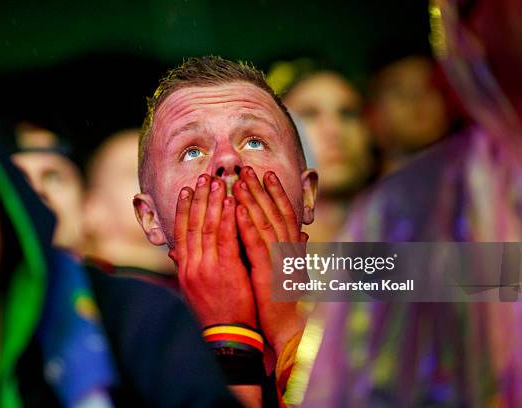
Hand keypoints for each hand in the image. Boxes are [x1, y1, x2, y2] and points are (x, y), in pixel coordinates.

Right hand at [171, 174, 256, 327]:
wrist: (226, 336)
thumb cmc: (215, 312)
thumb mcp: (193, 289)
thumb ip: (185, 266)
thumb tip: (174, 251)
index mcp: (185, 268)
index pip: (181, 232)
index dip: (184, 209)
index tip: (187, 190)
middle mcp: (192, 264)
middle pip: (193, 224)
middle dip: (198, 198)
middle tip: (204, 177)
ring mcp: (207, 266)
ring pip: (208, 227)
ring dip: (213, 202)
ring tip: (218, 182)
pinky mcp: (225, 270)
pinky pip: (226, 239)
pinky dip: (228, 219)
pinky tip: (231, 203)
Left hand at [233, 166, 306, 355]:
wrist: (289, 330)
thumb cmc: (287, 302)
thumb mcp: (293, 272)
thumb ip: (296, 252)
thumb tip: (304, 236)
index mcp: (293, 250)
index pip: (285, 214)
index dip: (276, 193)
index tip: (267, 175)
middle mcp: (289, 250)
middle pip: (275, 212)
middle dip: (262, 189)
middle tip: (248, 168)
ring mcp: (280, 260)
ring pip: (266, 222)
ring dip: (253, 200)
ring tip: (241, 181)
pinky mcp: (270, 272)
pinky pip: (258, 244)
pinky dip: (249, 225)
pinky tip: (239, 210)